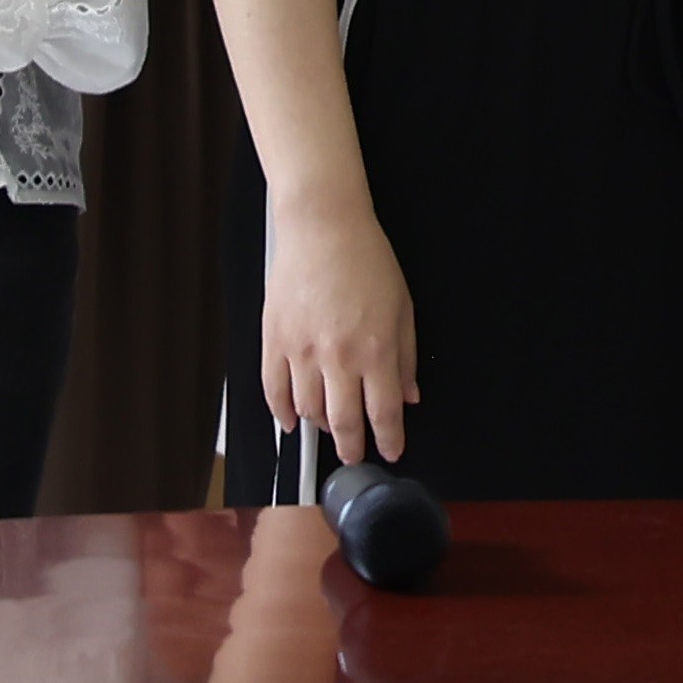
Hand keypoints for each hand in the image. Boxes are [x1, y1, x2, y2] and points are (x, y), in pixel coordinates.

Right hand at [260, 174, 419, 466]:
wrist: (322, 226)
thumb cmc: (366, 259)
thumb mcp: (403, 305)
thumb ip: (406, 356)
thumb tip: (408, 396)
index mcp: (375, 349)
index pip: (383, 412)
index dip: (389, 439)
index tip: (392, 451)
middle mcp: (337, 357)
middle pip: (343, 423)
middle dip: (353, 448)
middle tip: (356, 456)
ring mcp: (301, 351)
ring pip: (308, 411)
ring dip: (321, 428)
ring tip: (331, 429)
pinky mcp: (274, 341)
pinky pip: (274, 391)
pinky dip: (282, 413)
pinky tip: (291, 421)